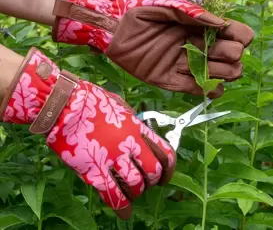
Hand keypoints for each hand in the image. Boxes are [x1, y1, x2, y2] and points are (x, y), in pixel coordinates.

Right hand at [0, 47, 175, 218]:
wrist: (64, 104)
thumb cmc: (90, 100)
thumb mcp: (119, 104)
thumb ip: (131, 119)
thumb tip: (137, 129)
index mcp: (136, 127)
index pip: (164, 152)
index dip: (169, 168)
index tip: (165, 175)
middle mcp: (129, 144)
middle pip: (153, 171)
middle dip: (153, 181)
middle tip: (148, 184)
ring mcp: (112, 158)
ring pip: (136, 185)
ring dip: (137, 192)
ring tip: (132, 193)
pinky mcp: (94, 170)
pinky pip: (114, 195)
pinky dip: (122, 207)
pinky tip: (125, 211)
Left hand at [52, 0, 253, 96]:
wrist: (113, 29)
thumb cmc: (139, 12)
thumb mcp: (166, 6)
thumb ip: (192, 14)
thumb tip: (220, 24)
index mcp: (198, 27)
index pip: (234, 33)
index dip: (239, 36)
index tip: (233, 37)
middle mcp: (194, 47)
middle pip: (230, 57)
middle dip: (230, 56)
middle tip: (216, 52)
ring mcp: (181, 65)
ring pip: (215, 75)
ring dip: (221, 74)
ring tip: (212, 68)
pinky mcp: (167, 80)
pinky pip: (191, 88)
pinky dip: (206, 90)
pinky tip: (212, 88)